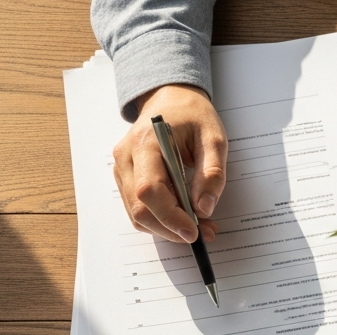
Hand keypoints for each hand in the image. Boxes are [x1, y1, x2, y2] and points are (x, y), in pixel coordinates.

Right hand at [112, 84, 225, 242]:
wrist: (171, 99)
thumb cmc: (192, 115)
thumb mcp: (214, 138)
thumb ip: (212, 173)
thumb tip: (205, 207)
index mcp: (146, 142)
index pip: (149, 190)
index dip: (170, 216)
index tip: (194, 232)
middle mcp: (126, 156)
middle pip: (140, 207)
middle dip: (172, 228)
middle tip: (205, 233)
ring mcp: (122, 167)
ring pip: (137, 212)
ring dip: (167, 227)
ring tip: (200, 226)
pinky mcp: (125, 176)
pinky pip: (138, 207)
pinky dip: (160, 219)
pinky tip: (183, 217)